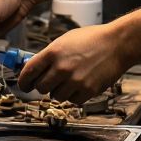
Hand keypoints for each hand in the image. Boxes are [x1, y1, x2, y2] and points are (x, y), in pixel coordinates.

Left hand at [18, 25, 132, 103]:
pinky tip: (81, 83)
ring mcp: (74, 81)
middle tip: (50, 81)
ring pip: (56, 96)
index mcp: (53, 52)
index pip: (29, 72)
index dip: (23, 81)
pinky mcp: (87, 91)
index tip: (24, 85)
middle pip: (40, 87)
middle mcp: (62, 68)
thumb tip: (34, 67)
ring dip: (60, 90)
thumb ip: (49, 54)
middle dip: (43, 85)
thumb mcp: (65, 40)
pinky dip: (74, 95)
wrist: (117, 44)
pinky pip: (72, 100)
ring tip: (70, 79)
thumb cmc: (93, 39)